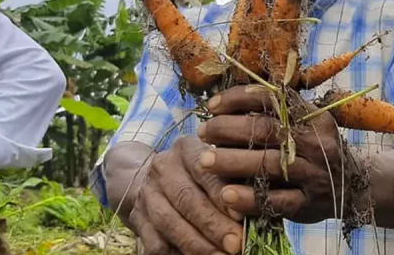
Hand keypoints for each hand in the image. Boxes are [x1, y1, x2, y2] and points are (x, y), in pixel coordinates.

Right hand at [129, 136, 243, 254]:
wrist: (157, 180)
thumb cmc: (202, 173)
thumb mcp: (217, 165)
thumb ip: (233, 179)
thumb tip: (254, 204)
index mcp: (185, 148)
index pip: (203, 169)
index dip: (220, 193)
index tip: (240, 214)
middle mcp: (163, 168)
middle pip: (186, 198)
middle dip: (213, 224)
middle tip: (236, 243)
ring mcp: (148, 194)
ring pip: (170, 223)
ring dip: (197, 244)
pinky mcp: (139, 220)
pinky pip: (156, 243)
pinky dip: (178, 253)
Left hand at [198, 84, 360, 223]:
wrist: (352, 185)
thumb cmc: (313, 149)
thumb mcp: (304, 123)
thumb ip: (274, 112)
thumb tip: (223, 103)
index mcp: (310, 116)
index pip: (271, 98)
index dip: (237, 99)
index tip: (211, 106)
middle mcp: (314, 141)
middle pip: (265, 130)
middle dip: (227, 130)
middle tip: (202, 133)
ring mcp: (314, 173)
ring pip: (269, 165)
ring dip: (232, 162)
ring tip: (204, 162)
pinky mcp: (309, 202)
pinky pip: (278, 201)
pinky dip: (250, 198)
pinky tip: (227, 196)